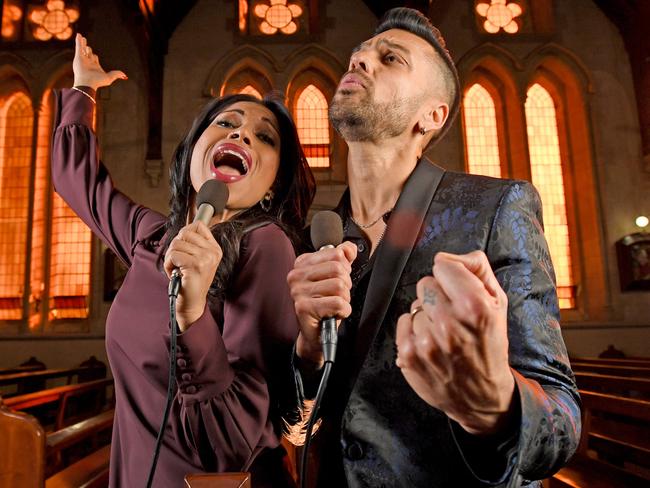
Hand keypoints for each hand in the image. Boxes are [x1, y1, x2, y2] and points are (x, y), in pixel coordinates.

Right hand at [73, 33, 126, 90]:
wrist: (87, 82)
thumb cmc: (97, 81)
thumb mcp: (109, 78)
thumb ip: (116, 74)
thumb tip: (125, 76)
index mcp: (95, 66)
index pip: (94, 58)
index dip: (95, 56)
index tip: (94, 56)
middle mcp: (88, 62)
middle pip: (88, 53)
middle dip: (88, 50)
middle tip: (88, 47)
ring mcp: (83, 59)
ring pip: (83, 49)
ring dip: (83, 43)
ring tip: (82, 37)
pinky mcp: (78, 57)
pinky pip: (78, 46)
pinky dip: (78, 40)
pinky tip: (78, 34)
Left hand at [163, 222, 222, 330]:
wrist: (192, 303)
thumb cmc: (191, 282)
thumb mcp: (197, 260)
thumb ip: (194, 244)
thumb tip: (185, 229)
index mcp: (215, 249)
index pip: (199, 225)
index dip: (185, 233)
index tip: (182, 247)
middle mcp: (213, 252)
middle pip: (185, 232)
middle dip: (175, 246)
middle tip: (177, 261)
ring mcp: (206, 258)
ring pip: (176, 243)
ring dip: (170, 257)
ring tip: (176, 268)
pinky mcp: (196, 265)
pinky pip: (173, 254)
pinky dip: (168, 264)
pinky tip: (173, 272)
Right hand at [287, 242, 356, 367]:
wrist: (316, 333)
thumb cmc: (325, 303)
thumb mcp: (336, 277)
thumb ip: (343, 258)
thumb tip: (349, 248)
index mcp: (303, 263)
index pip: (336, 253)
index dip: (345, 268)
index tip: (337, 280)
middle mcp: (296, 275)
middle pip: (338, 269)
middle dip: (345, 284)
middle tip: (337, 295)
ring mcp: (298, 291)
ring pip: (339, 286)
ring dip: (344, 298)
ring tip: (334, 305)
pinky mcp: (303, 307)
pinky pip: (338, 303)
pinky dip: (343, 310)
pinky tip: (334, 313)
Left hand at [396, 251, 515, 435]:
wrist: (482, 396)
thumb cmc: (490, 345)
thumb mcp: (498, 304)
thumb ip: (478, 269)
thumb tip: (450, 255)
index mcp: (474, 306)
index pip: (443, 264)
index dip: (451, 275)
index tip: (458, 290)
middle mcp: (449, 323)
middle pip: (425, 283)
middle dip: (438, 295)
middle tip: (453, 316)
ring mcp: (426, 341)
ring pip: (414, 305)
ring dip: (426, 316)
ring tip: (443, 334)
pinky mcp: (409, 355)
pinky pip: (402, 322)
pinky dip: (414, 331)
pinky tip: (430, 343)